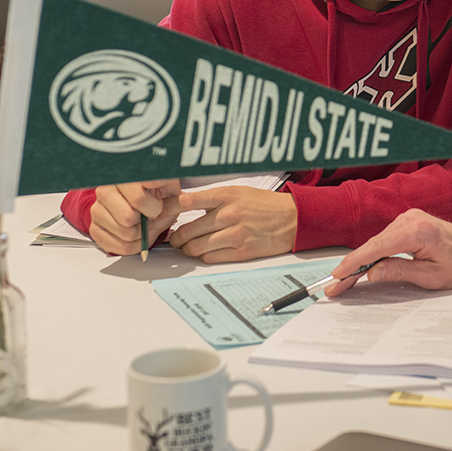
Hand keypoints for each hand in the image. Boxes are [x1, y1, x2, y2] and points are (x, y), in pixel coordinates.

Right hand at [89, 179, 182, 255]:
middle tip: (150, 215)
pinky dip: (133, 246)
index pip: (137, 199)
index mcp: (124, 176)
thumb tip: (174, 196)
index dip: (154, 208)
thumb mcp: (168, 186)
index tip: (158, 205)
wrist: (140, 198)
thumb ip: (170, 189)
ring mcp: (97, 208)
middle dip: (147, 221)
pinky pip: (118, 246)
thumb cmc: (156, 191)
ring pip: (124, 233)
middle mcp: (106, 189)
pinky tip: (137, 234)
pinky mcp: (95, 227)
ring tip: (144, 223)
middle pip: (128, 218)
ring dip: (141, 234)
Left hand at [167, 187, 296, 262]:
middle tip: (175, 238)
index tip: (159, 214)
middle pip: (186, 231)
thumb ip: (212, 199)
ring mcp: (235, 234)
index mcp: (225, 195)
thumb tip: (183, 206)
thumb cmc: (264, 205)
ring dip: (188, 249)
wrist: (292, 218)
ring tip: (189, 246)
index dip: (167, 210)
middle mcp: (228, 214)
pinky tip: (207, 250)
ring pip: (195, 248)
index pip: (185, 201)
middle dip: (176, 238)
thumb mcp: (238, 192)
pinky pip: (210, 258)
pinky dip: (203, 256)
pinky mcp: (241, 251)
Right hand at [325, 209, 451, 296]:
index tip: (338, 275)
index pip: (377, 247)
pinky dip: (372, 253)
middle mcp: (410, 219)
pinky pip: (383, 239)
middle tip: (335, 286)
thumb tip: (372, 272)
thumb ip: (400, 272)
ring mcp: (407, 218)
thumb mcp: (432, 277)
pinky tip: (361, 268)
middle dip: (352, 266)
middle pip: (372, 245)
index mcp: (417, 231)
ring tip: (344, 281)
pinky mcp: (407, 222)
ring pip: (376, 242)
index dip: (354, 262)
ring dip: (360, 261)